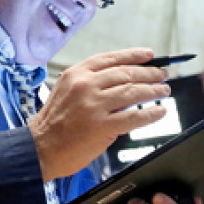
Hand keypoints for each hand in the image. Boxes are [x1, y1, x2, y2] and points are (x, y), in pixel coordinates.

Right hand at [30, 48, 170, 181]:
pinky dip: (150, 114)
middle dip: (149, 73)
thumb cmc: (53, 123)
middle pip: (126, 73)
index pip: (111, 59)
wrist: (39, 148)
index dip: (134, 55)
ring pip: (133, 92)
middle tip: (162, 75)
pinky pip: (133, 117)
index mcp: (76, 74)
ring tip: (164, 91)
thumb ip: (92, 84)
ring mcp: (94, 105)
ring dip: (153, 91)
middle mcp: (86, 85)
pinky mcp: (101, 126)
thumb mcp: (67, 91)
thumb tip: (123, 83)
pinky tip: (160, 112)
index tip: (150, 55)